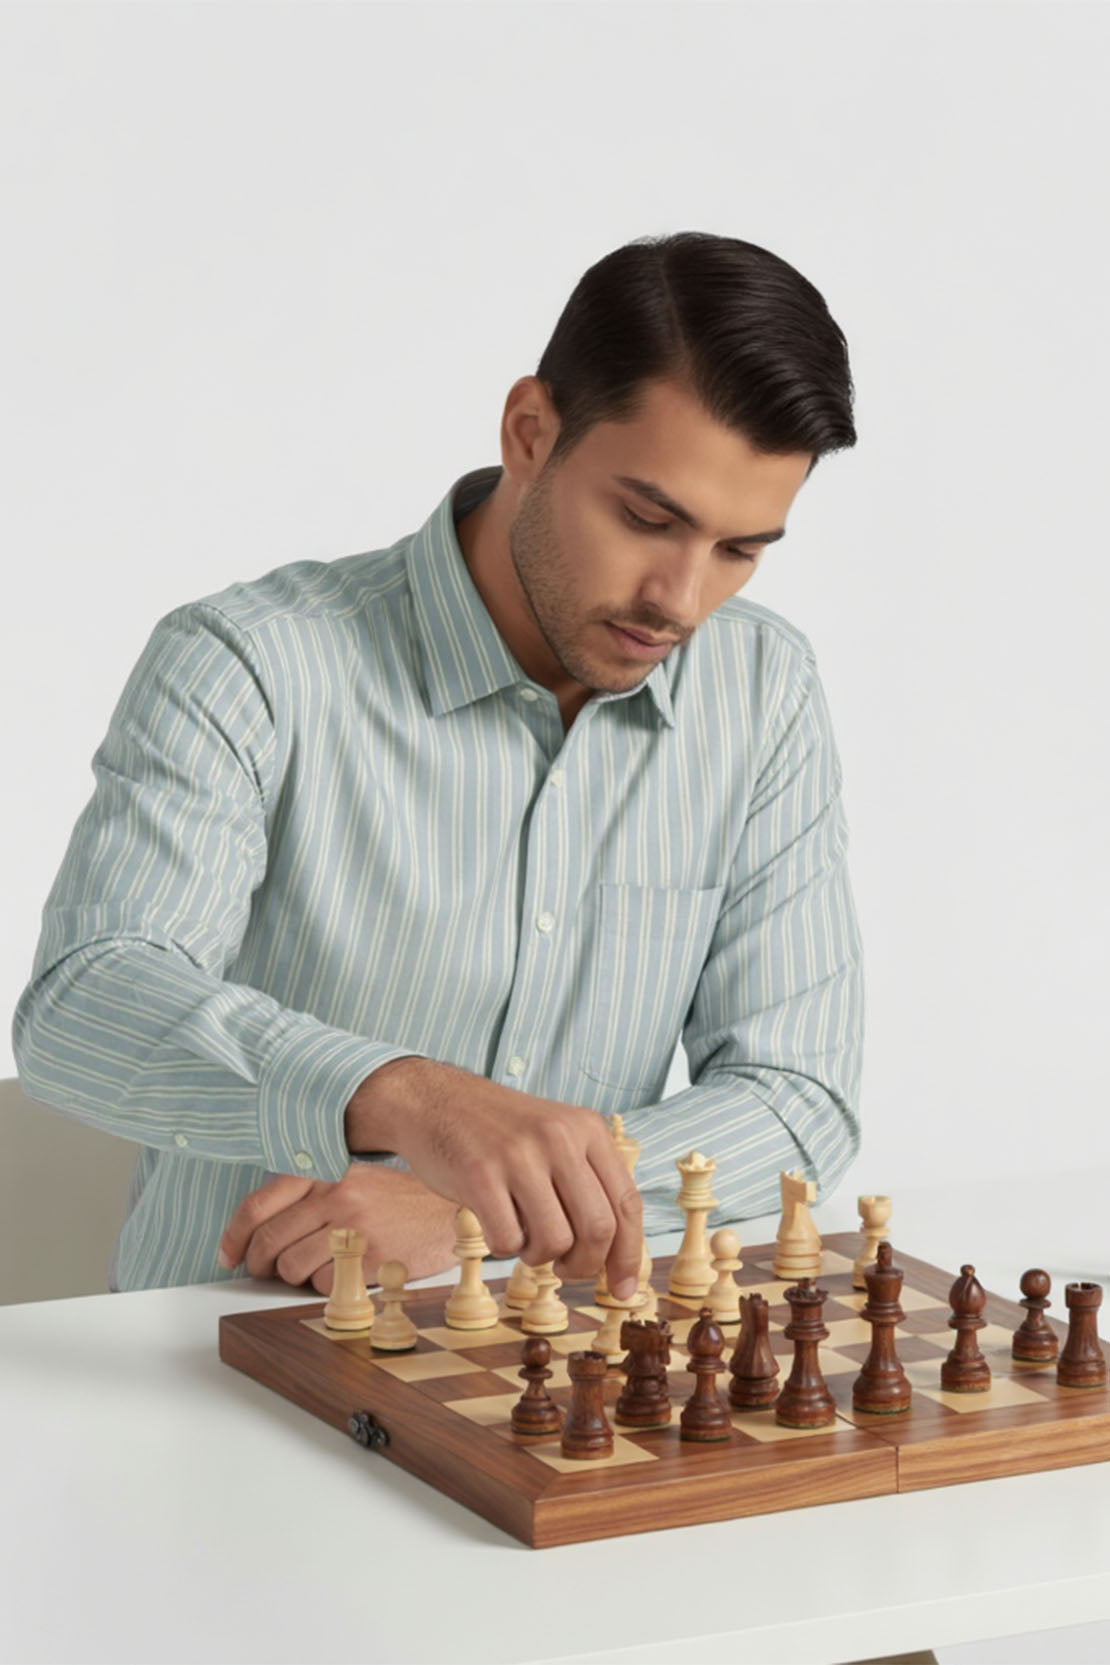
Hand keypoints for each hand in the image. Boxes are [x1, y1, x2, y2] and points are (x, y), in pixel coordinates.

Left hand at [218, 1164, 458, 1292]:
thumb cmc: (399, 1200)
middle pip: (269, 1243)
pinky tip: (349, 1273)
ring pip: (292, 1270)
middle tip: (266, 1271)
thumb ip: (310, 1197)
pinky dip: (329, 1288)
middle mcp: (337, 1197)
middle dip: (260, 1265)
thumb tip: (259, 1234)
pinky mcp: (372, 1261)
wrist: (453, 1212)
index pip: (259, 1205)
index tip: (228, 1255)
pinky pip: (326, 1288)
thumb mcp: (353, 1180)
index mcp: (326, 1174)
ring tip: (320, 1267)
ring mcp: (355, 1230)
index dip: (234, 1237)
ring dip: (296, 1278)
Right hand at [345, 1058, 642, 1298]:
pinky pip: (508, 1241)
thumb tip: (617, 1258)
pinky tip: (495, 1225)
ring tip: (523, 1237)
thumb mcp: (555, 1138)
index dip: (629, 1255)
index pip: (627, 1204)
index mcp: (587, 1128)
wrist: (434, 1100)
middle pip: (598, 1229)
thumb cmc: (499, 1133)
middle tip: (565, 1268)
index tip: (623, 1289)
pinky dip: (504, 1248)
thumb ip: (586, 1184)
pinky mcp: (479, 1174)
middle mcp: (559, 1137)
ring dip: (540, 1256)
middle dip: (585, 1265)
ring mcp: (519, 1154)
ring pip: (556, 1241)